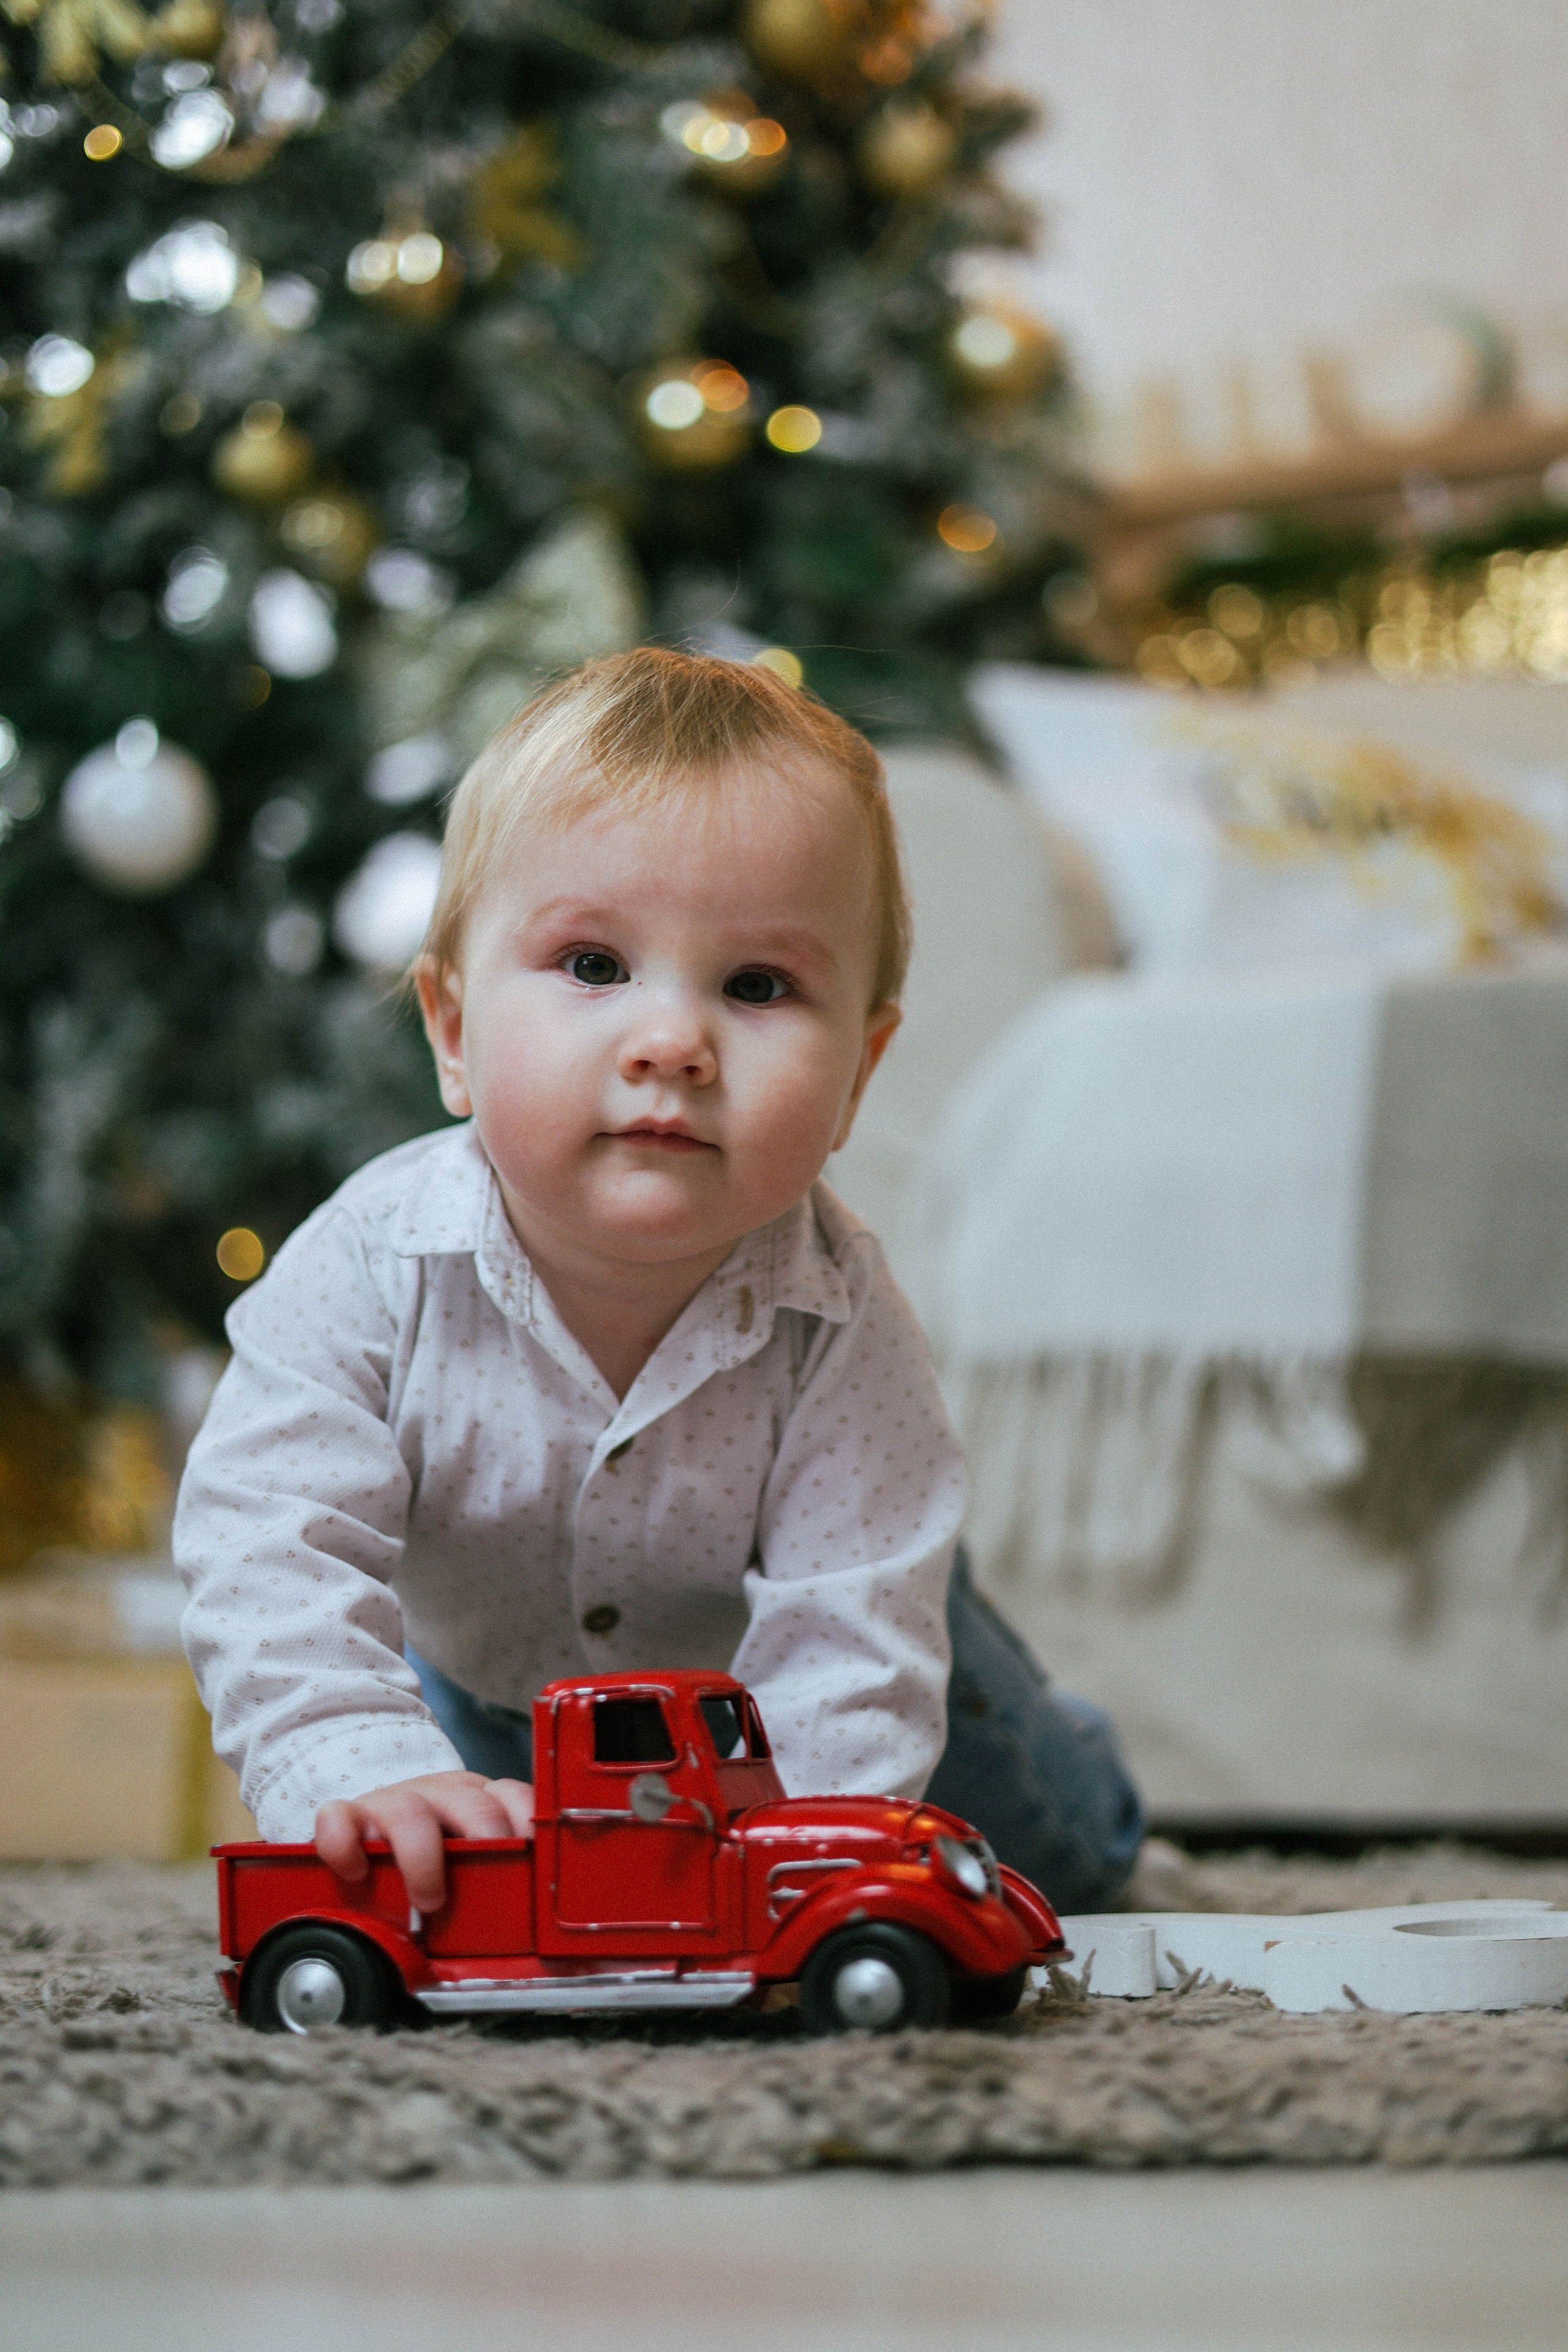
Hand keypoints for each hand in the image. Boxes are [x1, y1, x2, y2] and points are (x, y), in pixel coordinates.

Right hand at [314, 1771, 534, 1912]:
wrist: (370, 1834)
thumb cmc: (431, 1857)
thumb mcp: (473, 1865)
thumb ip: (500, 1887)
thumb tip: (540, 1952)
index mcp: (479, 1802)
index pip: (515, 1798)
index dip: (529, 1827)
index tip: (537, 1864)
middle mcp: (441, 1795)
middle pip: (473, 1804)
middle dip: (487, 1844)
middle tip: (490, 1891)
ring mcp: (392, 1801)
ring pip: (410, 1811)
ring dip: (424, 1859)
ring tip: (430, 1901)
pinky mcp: (347, 1816)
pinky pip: (338, 1819)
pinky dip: (346, 1847)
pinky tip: (357, 1874)